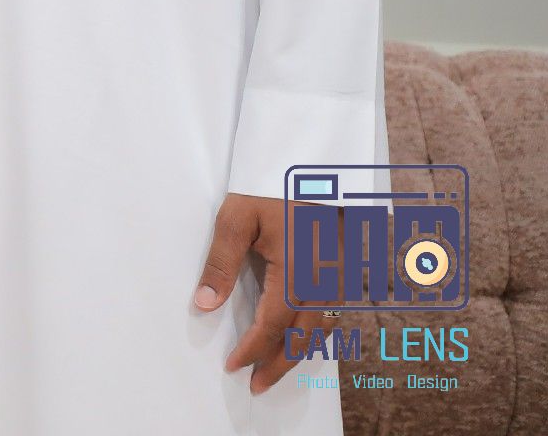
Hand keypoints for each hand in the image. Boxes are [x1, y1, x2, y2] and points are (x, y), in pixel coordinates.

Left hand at [198, 193, 326, 393]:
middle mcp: (324, 282)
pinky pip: (332, 313)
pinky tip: (300, 338)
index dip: (254, 350)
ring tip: (273, 369)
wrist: (314, 162)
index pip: (273, 325)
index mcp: (298, 273)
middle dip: (279, 365)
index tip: (234, 367)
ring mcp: (338, 278)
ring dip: (298, 353)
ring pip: (321, 329)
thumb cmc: (271, 186)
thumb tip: (204, 305)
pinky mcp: (343, 270)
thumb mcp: (236, 218)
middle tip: (256, 385)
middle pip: (303, 338)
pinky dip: (315, 333)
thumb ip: (220, 263)